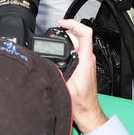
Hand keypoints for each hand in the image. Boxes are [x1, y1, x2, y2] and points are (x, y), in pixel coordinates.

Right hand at [59, 19, 107, 133]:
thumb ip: (55, 72)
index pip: (85, 33)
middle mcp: (88, 58)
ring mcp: (87, 61)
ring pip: (78, 42)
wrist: (87, 111)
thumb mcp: (64, 85)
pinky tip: (60, 49)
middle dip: (67, 30)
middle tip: (55, 30)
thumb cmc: (80, 102)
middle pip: (79, 36)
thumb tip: (45, 63)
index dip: (73, 24)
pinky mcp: (84, 65)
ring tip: (56, 36)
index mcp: (85, 59)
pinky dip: (69, 45)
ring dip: (68, 38)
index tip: (62, 23)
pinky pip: (78, 49)